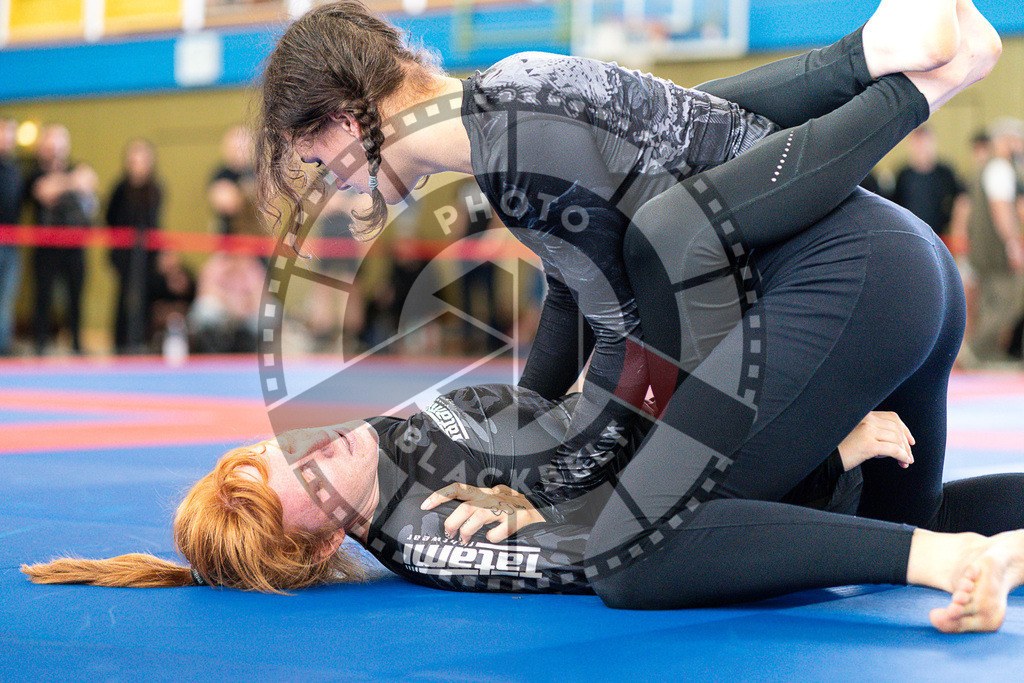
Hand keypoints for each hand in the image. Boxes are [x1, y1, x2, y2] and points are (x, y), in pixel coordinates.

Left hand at [421, 483, 544, 543]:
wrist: (549, 512)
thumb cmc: (519, 511)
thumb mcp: (498, 502)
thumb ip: (480, 507)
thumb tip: (457, 522)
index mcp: (487, 493)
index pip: (459, 488)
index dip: (440, 496)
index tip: (424, 506)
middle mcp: (495, 497)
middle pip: (465, 506)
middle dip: (452, 522)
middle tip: (449, 534)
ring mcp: (508, 507)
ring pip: (479, 516)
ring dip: (468, 530)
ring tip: (466, 540)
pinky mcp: (521, 518)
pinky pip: (499, 530)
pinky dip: (492, 537)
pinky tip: (493, 539)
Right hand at [837, 411, 914, 470]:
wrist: (828, 457)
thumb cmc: (842, 448)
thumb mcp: (858, 433)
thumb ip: (873, 431)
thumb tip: (897, 442)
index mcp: (865, 415)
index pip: (892, 417)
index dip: (905, 429)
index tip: (910, 441)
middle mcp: (867, 420)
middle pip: (897, 429)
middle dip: (906, 444)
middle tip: (909, 456)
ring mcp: (868, 431)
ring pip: (897, 439)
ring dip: (905, 452)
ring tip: (906, 462)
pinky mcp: (868, 445)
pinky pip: (893, 450)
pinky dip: (902, 456)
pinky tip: (903, 462)